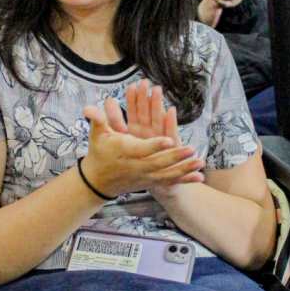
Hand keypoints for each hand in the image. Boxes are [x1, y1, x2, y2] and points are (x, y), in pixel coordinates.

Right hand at [81, 97, 204, 198]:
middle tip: (191, 149)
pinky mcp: (151, 182)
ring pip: (168, 174)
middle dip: (176, 156)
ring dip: (185, 169)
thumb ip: (98, 119)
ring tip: (201, 163)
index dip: (155, 145)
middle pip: (159, 163)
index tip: (168, 140)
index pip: (142, 149)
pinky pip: (170, 182)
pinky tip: (200, 178)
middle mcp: (138, 166)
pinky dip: (185, 180)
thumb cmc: (100, 152)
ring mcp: (146, 177)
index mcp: (126, 152)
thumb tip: (87, 108)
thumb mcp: (97, 135)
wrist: (98, 181)